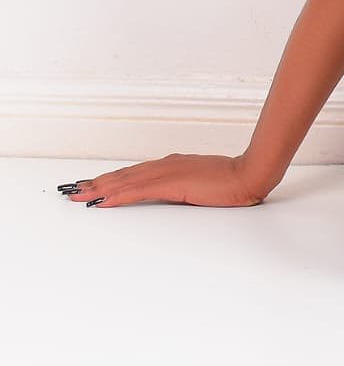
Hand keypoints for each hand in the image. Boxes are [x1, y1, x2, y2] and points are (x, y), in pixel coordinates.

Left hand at [60, 154, 269, 207]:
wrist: (249, 176)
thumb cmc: (231, 182)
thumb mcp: (200, 185)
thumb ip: (181, 188)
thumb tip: (168, 195)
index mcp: (172, 166)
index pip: (134, 173)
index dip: (110, 179)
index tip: (91, 185)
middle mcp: (165, 165)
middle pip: (123, 175)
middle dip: (96, 183)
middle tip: (72, 189)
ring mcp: (167, 172)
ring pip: (124, 180)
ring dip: (99, 187)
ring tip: (78, 194)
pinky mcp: (171, 183)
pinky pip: (136, 190)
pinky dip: (116, 195)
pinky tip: (101, 200)